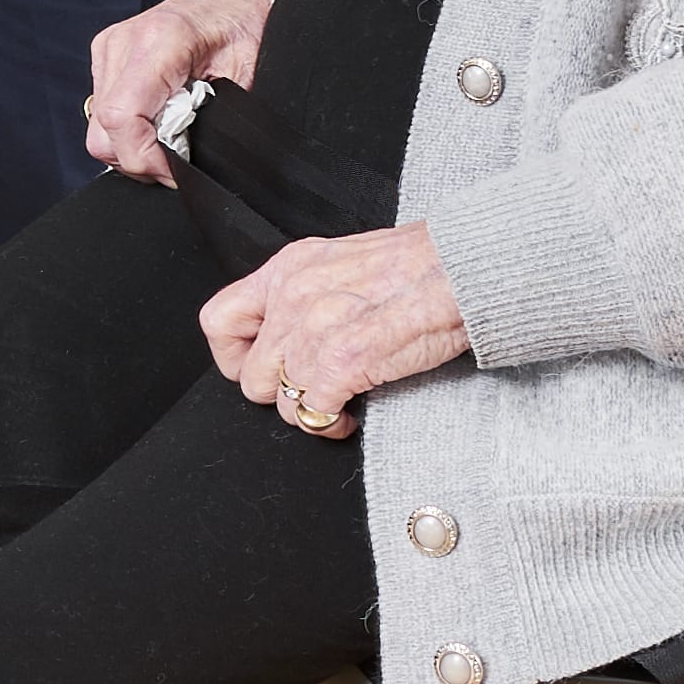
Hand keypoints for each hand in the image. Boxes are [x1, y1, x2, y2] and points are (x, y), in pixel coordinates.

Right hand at [85, 0, 276, 183]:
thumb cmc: (243, 21)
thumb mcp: (246, 74)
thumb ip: (218, 118)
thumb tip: (199, 163)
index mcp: (160, 41)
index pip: (122, 118)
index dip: (144, 159)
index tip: (175, 171)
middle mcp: (124, 42)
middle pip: (103, 133)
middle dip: (139, 159)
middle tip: (177, 159)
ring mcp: (110, 48)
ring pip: (99, 128)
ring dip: (133, 144)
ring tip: (174, 134)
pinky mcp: (107, 55)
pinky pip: (103, 111)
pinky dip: (129, 127)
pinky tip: (160, 118)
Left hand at [203, 224, 468, 432]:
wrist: (464, 267)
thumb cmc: (422, 264)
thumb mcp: (346, 260)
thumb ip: (310, 291)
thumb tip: (292, 330)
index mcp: (290, 268)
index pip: (219, 320)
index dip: (233, 356)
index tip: (260, 366)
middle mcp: (293, 297)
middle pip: (249, 374)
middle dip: (280, 392)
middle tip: (311, 391)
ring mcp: (314, 331)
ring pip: (280, 401)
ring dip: (307, 412)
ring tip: (336, 404)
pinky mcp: (341, 363)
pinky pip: (313, 413)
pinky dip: (331, 423)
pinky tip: (352, 415)